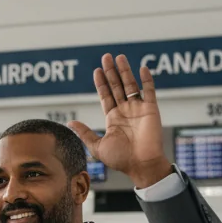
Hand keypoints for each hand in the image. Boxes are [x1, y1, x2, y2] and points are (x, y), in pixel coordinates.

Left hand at [68, 54, 172, 188]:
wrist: (141, 165)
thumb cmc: (120, 159)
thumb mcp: (97, 145)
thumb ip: (85, 133)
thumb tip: (70, 122)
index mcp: (113, 118)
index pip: (106, 96)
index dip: (102, 84)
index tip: (97, 71)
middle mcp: (125, 111)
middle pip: (117, 86)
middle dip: (111, 72)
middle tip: (106, 57)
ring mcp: (138, 109)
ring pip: (130, 85)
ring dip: (125, 71)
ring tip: (119, 57)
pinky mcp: (151, 109)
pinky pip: (149, 91)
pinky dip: (146, 80)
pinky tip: (142, 68)